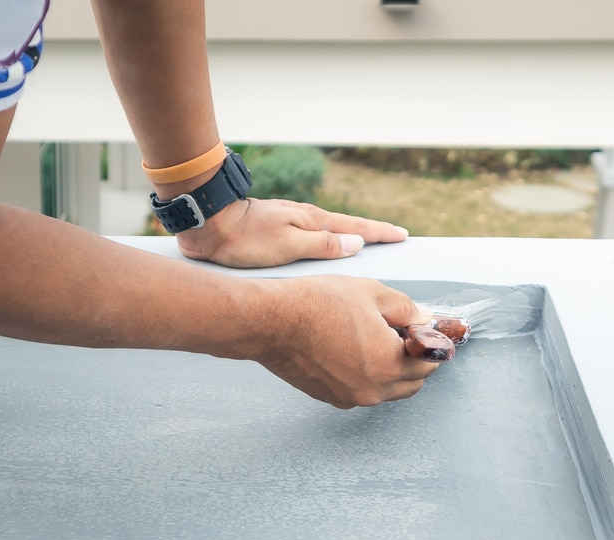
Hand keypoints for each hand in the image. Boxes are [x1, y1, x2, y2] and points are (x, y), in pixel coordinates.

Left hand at [175, 198, 409, 267]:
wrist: (211, 224)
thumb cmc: (247, 240)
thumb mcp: (289, 246)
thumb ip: (324, 245)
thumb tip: (357, 243)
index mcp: (314, 222)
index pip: (356, 229)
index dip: (380, 233)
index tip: (402, 235)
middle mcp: (306, 218)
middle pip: (347, 226)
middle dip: (371, 232)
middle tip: (392, 236)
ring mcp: (293, 220)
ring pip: (330, 228)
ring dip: (350, 234)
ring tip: (365, 241)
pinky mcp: (279, 226)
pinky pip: (314, 233)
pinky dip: (329, 237)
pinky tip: (325, 243)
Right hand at [252, 275, 440, 408]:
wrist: (271, 322)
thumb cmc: (317, 305)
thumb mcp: (372, 293)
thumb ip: (407, 309)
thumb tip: (424, 319)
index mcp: (389, 364)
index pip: (430, 363)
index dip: (430, 344)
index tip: (424, 332)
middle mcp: (373, 389)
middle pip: (413, 383)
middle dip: (414, 361)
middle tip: (401, 335)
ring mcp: (351, 397)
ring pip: (388, 390)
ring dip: (391, 371)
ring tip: (373, 340)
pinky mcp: (331, 398)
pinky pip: (362, 391)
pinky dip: (366, 377)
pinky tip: (352, 350)